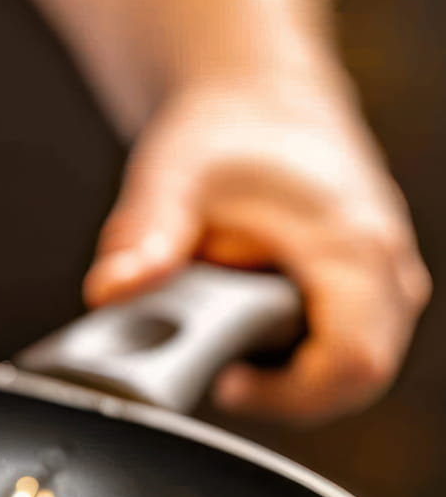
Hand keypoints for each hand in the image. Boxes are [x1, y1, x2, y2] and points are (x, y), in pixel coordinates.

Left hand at [84, 81, 429, 424]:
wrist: (260, 101)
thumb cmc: (224, 135)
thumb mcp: (168, 180)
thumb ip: (143, 240)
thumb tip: (111, 290)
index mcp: (348, 242)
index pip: (351, 361)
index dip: (289, 395)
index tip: (226, 384)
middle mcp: (386, 264)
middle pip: (357, 377)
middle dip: (281, 391)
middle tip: (217, 369)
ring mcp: (386, 278)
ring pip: (354, 367)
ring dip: (285, 371)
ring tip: (224, 331)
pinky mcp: (372, 290)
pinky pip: (347, 348)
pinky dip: (294, 354)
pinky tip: (244, 322)